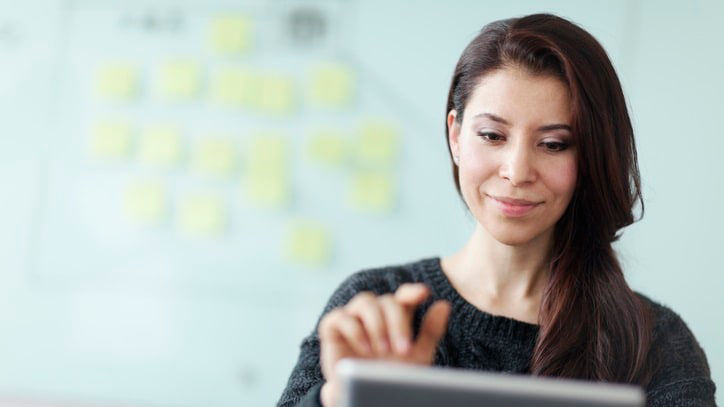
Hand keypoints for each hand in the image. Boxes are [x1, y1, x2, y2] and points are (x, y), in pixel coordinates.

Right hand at [317, 283, 450, 405]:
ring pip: (364, 301)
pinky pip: (339, 316)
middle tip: (404, 350)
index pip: (403, 296)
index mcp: (395, 317)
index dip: (412, 291)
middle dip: (397, 323)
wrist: (367, 397)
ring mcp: (353, 319)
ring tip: (384, 350)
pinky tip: (365, 348)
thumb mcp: (418, 356)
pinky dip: (353, 329)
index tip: (424, 293)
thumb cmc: (392, 376)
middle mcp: (374, 314)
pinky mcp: (332, 329)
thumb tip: (444, 304)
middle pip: (387, 301)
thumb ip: (430, 331)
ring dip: (377, 324)